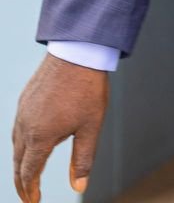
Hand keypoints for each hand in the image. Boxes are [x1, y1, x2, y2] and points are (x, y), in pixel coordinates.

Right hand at [12, 54, 108, 201]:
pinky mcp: (25, 99)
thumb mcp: (90, 127)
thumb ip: (83, 159)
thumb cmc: (87, 88)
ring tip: (28, 173)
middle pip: (18, 163)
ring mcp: (23, 111)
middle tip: (29, 195)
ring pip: (15, 145)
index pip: (29, 173)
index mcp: (40, 137)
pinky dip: (22, 142)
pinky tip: (31, 141)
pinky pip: (18, 127)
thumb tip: (79, 186)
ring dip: (20, 163)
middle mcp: (25, 126)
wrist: (78, 52)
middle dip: (22, 182)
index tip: (34, 202)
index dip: (31, 190)